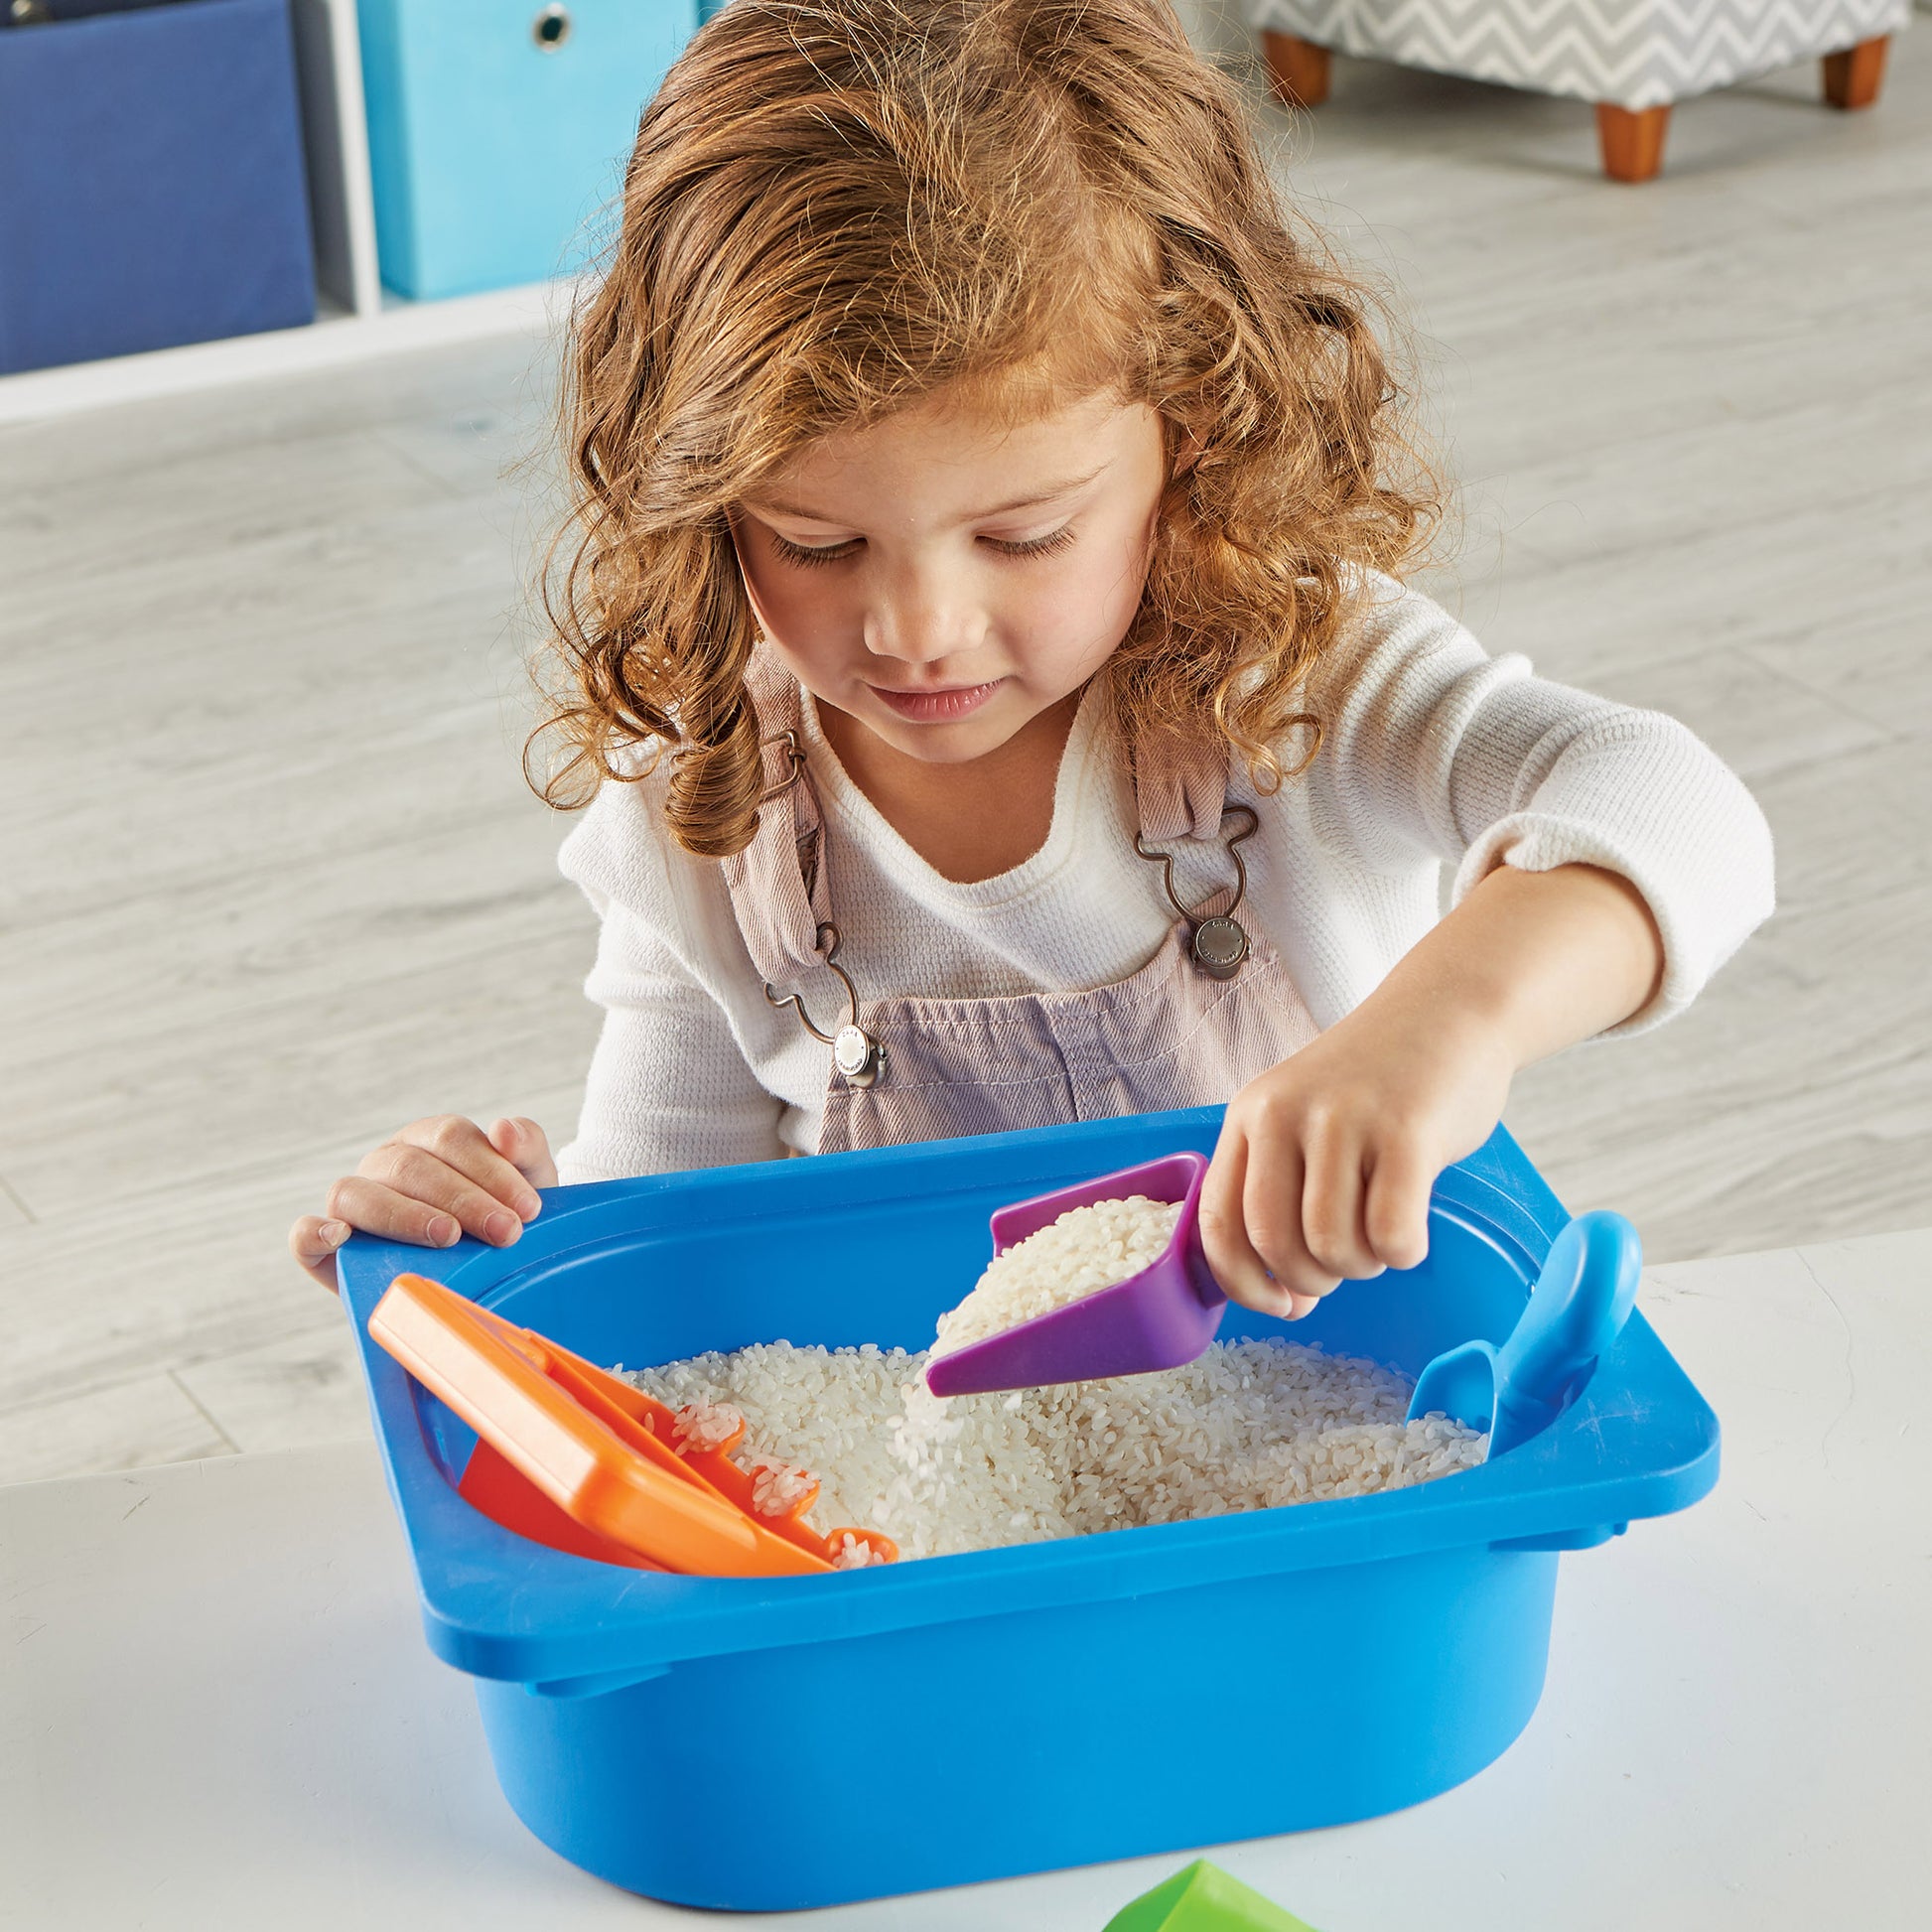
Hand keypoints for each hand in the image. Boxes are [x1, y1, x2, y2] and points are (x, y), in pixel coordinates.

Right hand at [290, 1115, 556, 1290]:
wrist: (483, 1276)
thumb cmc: (503, 1221)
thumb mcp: (527, 1186)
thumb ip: (526, 1150)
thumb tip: (503, 1127)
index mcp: (431, 1141)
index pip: (451, 1138)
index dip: (491, 1170)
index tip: (528, 1208)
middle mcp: (388, 1164)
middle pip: (411, 1166)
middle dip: (463, 1199)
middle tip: (506, 1232)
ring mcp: (353, 1202)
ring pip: (357, 1193)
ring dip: (404, 1215)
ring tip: (448, 1238)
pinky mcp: (325, 1247)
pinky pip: (303, 1234)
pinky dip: (315, 1233)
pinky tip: (341, 1238)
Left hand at [1199, 862, 1663, 1320]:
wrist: (1450, 1012)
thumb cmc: (1378, 1086)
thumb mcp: (1302, 1118)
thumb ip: (1278, 1191)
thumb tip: (1279, 1296)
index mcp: (1250, 1115)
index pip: (1218, 1223)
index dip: (1243, 1284)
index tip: (1280, 1304)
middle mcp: (1285, 1113)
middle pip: (1274, 1243)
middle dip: (1310, 1281)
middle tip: (1344, 1264)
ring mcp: (1345, 1119)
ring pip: (1332, 1245)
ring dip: (1362, 1265)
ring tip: (1380, 1235)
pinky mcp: (1407, 1131)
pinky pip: (1391, 1235)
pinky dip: (1404, 1253)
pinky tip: (1412, 1228)